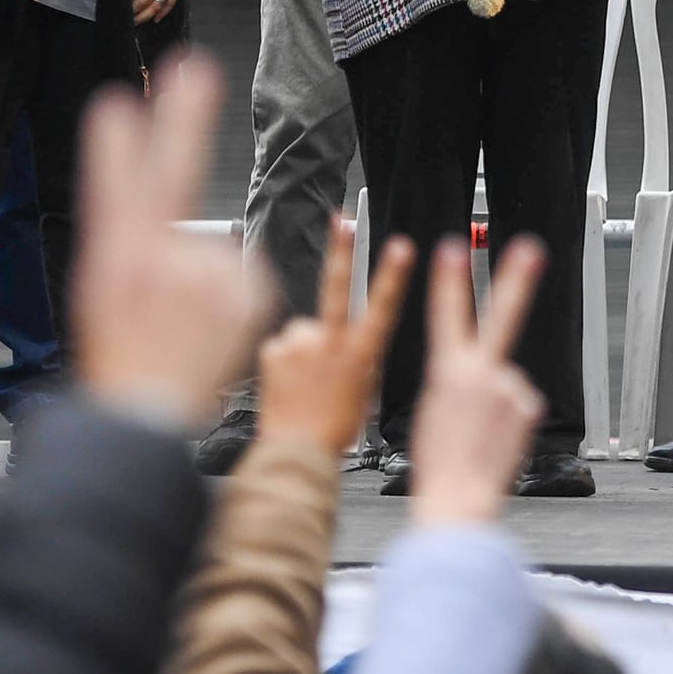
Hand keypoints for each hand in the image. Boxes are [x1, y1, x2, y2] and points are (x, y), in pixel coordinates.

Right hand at [70, 51, 272, 424]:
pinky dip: (233, 298)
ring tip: (182, 324)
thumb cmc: (118, 359)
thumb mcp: (99, 297)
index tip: (118, 102)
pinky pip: (242, 276)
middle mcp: (158, 261)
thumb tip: (164, 219)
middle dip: (185, 119)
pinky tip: (209, 330)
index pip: (116, 188)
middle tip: (194, 69)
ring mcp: (204, 277)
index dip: (119, 145)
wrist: (144, 420)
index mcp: (113, 260)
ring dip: (205, 279)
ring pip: (215, 251)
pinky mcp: (246, 294)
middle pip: (176, 176)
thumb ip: (129, 248)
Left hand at [255, 218, 415, 456]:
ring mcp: (299, 346)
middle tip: (341, 220)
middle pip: (336, 286)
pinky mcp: (271, 351)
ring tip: (303, 379)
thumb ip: (355, 359)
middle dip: (341, 250)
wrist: (295, 453)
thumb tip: (343, 346)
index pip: (383, 306)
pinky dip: (282, 358)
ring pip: (302, 329)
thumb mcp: (363, 392)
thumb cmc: (333, 430)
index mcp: (361, 353)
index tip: (400, 246)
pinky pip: (280, 344)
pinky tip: (286, 381)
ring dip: (302, 345)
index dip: (393, 274)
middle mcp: (331, 343)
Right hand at [406, 234, 547, 527]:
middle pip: (503, 315)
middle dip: (516, 279)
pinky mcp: (529, 407)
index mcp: (447, 374)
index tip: (453, 247)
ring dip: (494, 402)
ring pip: (504, 382)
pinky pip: (517, 403)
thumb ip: (456, 382)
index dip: (450, 280)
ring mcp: (510, 390)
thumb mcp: (429, 411)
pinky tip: (493, 439)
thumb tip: (481, 375)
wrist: (459, 502)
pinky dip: (507, 417)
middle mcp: (483, 376)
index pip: (448, 315)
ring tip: (478, 434)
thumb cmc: (436, 465)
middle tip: (530, 248)